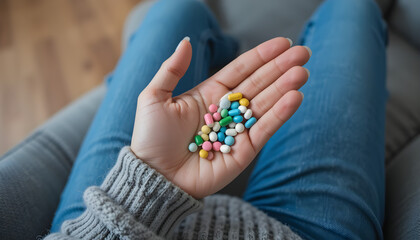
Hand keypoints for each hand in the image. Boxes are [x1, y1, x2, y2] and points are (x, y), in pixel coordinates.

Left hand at [131, 37, 310, 198]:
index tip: (283, 43)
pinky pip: (264, 129)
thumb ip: (172, 69)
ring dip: (284, 88)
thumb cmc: (151, 137)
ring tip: (302, 73)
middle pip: (258, 84)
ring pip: (265, 104)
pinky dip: (279, 114)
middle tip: (303, 54)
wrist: (154, 175)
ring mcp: (237, 130)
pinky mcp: (244, 151)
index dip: (261, 56)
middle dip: (280, 68)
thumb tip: (187, 41)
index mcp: (209, 94)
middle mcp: (227, 110)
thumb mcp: (154, 97)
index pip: (241, 70)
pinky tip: (294, 97)